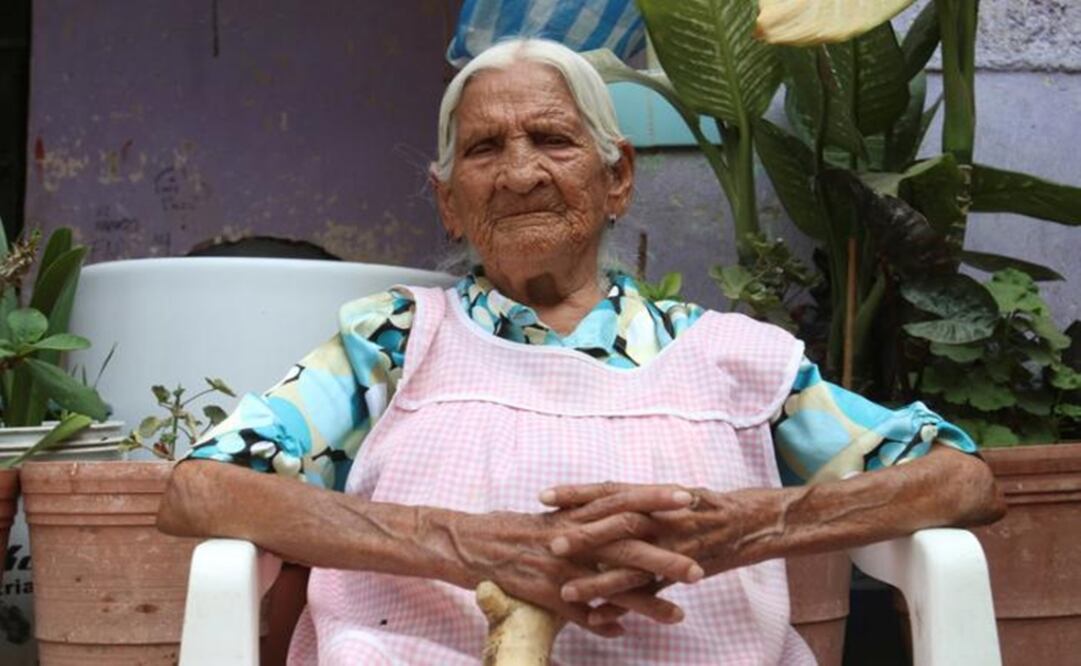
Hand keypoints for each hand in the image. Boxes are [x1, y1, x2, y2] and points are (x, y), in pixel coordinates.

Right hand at [447, 508, 690, 635]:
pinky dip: (602, 624)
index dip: (655, 499)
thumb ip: (583, 516)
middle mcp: (572, 539)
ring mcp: (561, 569)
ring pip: (611, 588)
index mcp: (575, 514)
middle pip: (627, 548)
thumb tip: (614, 511)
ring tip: (678, 615)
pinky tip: (625, 632)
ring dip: (646, 602)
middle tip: (699, 568)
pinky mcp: (546, 595)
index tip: (689, 499)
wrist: (468, 544)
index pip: (623, 501)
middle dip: (666, 558)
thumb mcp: (551, 514)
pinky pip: (580, 614)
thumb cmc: (511, 527)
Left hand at [541, 482, 777, 616]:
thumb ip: (633, 500)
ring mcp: (672, 546)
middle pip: (618, 523)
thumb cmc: (700, 507)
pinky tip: (597, 618)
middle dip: (584, 534)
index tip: (543, 495)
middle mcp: (662, 518)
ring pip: (632, 564)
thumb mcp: (666, 494)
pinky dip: (624, 606)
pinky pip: (650, 592)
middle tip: (551, 544)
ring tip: (567, 590)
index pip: (609, 490)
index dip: (577, 492)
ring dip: (598, 580)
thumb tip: (593, 501)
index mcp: (653, 495)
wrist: (747, 522)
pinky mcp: (681, 572)